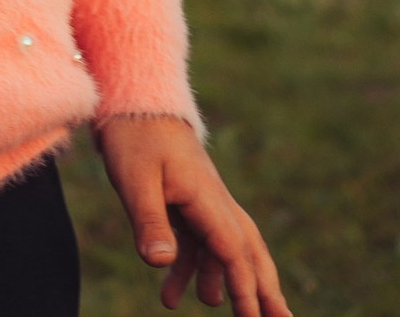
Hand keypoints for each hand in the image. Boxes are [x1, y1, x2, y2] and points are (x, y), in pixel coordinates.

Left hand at [97, 115, 291, 316]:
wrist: (134, 101)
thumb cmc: (135, 136)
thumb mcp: (136, 180)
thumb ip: (149, 221)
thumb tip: (161, 263)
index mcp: (208, 198)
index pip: (234, 251)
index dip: (245, 287)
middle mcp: (214, 203)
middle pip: (248, 252)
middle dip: (265, 289)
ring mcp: (202, 203)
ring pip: (227, 251)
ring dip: (234, 285)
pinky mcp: (186, 204)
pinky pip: (197, 245)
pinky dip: (191, 272)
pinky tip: (171, 298)